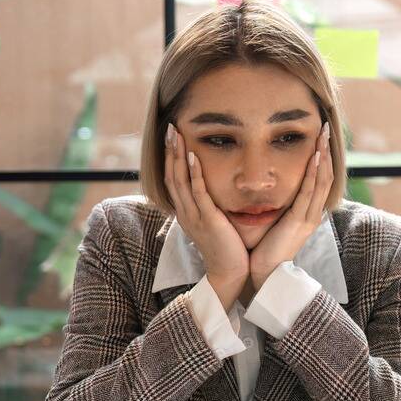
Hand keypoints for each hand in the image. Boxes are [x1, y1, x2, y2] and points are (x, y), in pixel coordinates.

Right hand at [163, 123, 248, 309]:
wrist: (230, 273)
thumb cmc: (226, 248)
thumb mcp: (213, 222)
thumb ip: (209, 206)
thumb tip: (212, 190)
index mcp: (185, 212)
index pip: (173, 179)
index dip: (171, 157)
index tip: (172, 137)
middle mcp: (185, 212)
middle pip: (171, 175)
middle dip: (170, 151)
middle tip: (169, 127)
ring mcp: (194, 216)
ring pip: (180, 181)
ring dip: (178, 156)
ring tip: (177, 135)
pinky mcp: (208, 220)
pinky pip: (199, 193)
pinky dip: (195, 174)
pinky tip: (194, 157)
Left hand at [249, 121, 332, 288]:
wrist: (264, 274)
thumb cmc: (264, 251)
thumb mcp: (276, 224)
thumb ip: (279, 208)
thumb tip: (273, 190)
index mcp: (307, 215)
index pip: (320, 181)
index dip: (322, 159)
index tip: (321, 139)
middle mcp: (312, 215)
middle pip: (326, 177)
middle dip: (327, 151)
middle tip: (327, 128)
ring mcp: (308, 219)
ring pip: (321, 182)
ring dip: (323, 156)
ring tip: (324, 135)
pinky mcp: (299, 222)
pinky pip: (309, 193)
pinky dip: (313, 174)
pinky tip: (315, 157)